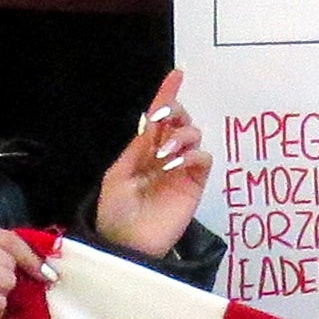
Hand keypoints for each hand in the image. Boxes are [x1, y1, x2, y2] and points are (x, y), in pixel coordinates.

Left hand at [93, 70, 206, 258]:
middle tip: (165, 118)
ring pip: (193, 136)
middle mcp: (166, 155)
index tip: (177, 75)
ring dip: (180, 136)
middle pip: (180, 122)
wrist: (128, 243)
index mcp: (144, 150)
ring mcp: (182, 169)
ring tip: (164, 154)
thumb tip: (153, 124)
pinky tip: (175, 165)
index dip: (168, 95)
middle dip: (176, 112)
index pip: (159, 118)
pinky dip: (191, 155)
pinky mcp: (195, 184)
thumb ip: (138, 148)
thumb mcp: (118, 174)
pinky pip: (202, 159)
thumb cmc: (116, 212)